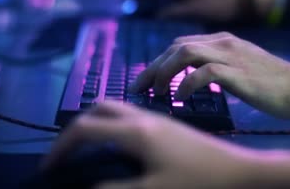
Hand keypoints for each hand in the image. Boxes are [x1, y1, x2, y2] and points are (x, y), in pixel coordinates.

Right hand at [42, 102, 266, 187]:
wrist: (240, 171)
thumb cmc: (198, 182)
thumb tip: (87, 187)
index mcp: (136, 131)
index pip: (85, 130)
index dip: (61, 147)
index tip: (48, 168)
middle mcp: (144, 118)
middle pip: (99, 108)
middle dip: (76, 128)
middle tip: (66, 154)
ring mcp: (159, 119)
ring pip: (117, 108)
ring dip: (96, 123)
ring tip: (87, 150)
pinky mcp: (170, 125)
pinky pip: (131, 115)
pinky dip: (114, 126)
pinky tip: (119, 146)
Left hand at [130, 32, 289, 119]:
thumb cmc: (273, 83)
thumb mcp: (240, 67)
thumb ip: (216, 66)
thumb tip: (189, 78)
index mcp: (223, 40)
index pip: (180, 43)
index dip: (159, 60)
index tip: (146, 80)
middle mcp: (224, 42)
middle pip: (176, 46)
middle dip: (153, 66)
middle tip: (140, 88)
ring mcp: (231, 55)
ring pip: (185, 52)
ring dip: (164, 72)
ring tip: (155, 92)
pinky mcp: (238, 72)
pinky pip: (203, 73)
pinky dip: (186, 83)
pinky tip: (180, 97)